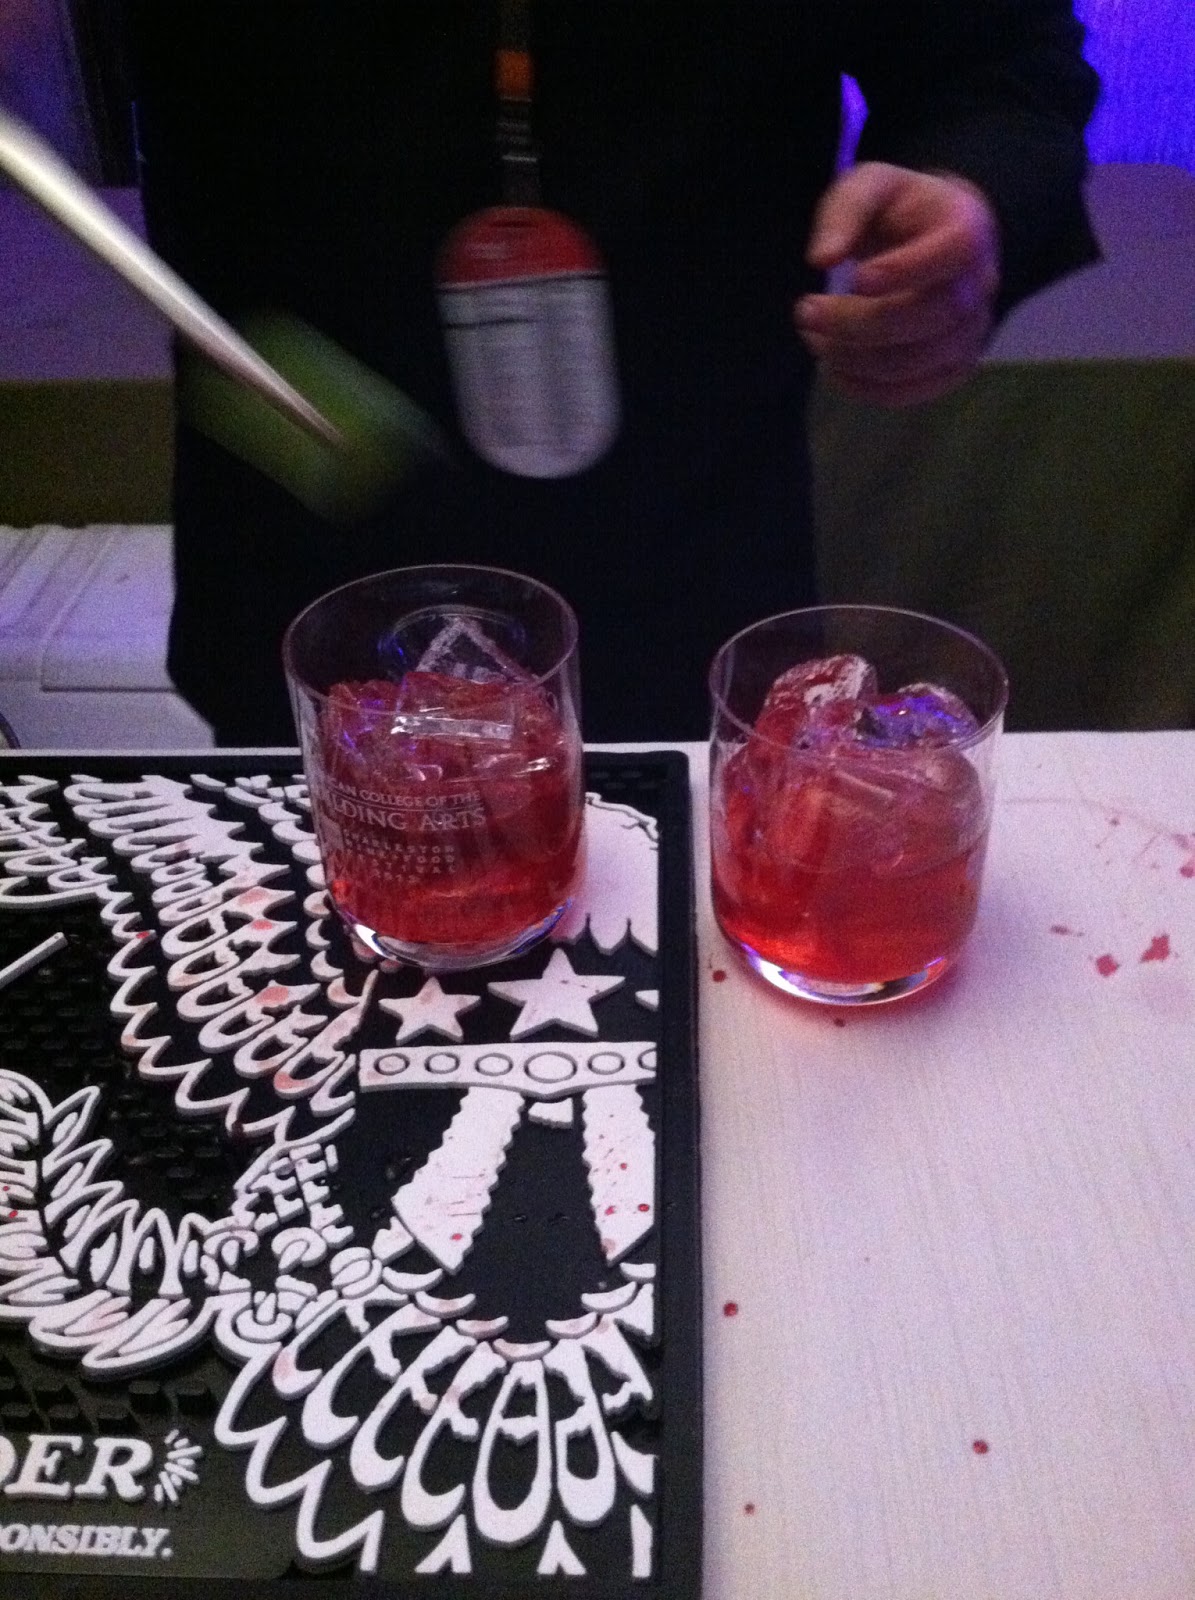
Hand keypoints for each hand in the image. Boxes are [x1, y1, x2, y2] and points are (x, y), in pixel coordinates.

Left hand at [796, 162, 1000, 406]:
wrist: (930, 239)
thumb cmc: (899, 210)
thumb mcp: (869, 187)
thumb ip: (845, 211)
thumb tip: (821, 258)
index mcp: (967, 227)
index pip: (955, 251)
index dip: (907, 270)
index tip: (854, 278)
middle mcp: (981, 283)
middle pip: (933, 314)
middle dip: (862, 323)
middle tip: (806, 313)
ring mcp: (972, 330)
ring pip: (922, 360)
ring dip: (859, 360)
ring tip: (815, 342)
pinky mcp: (954, 365)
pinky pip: (917, 390)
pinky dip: (870, 389)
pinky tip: (835, 369)